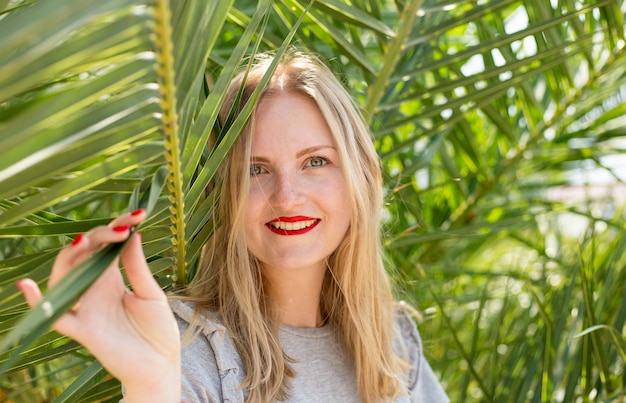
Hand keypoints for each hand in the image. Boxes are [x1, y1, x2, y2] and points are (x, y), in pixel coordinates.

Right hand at [17, 210, 180, 401]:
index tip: (138, 214)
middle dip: (98, 235)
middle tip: (121, 227)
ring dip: (71, 257)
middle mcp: (94, 289)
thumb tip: (133, 234)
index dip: (117, 228)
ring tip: (86, 240)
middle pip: (83, 255)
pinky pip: (54, 317)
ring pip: (64, 276)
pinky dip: (38, 302)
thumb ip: (138, 268)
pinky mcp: (82, 330)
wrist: (161, 366)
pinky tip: (27, 285)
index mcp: (112, 279)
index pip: (106, 246)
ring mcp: (86, 308)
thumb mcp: (152, 294)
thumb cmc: (158, 331)